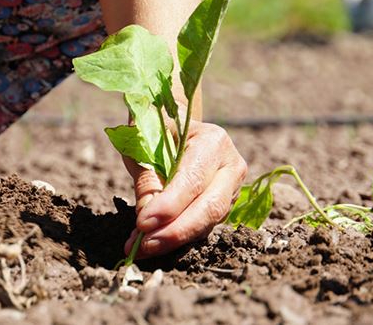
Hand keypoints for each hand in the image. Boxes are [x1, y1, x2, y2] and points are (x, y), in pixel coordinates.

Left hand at [123, 120, 246, 257]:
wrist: (174, 124)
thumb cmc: (155, 130)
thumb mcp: (143, 146)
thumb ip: (146, 181)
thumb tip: (146, 224)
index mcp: (213, 141)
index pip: (193, 180)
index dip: (169, 206)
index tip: (143, 224)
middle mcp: (230, 165)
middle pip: (210, 207)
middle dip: (176, 232)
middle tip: (143, 246)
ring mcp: (232, 187)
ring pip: (208, 222)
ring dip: (174, 239)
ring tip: (140, 247)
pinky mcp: (225, 204)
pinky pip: (203, 227)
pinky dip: (178, 238)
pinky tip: (152, 243)